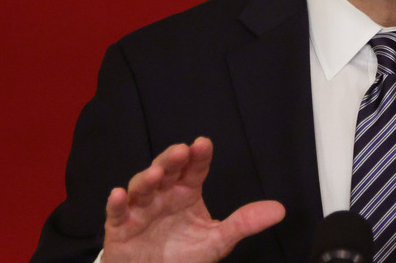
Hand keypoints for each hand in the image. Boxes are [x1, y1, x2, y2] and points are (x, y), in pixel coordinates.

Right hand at [103, 137, 284, 262]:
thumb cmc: (184, 255)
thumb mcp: (218, 240)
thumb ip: (245, 223)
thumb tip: (279, 210)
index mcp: (186, 192)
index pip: (194, 169)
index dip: (198, 156)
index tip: (203, 143)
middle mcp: (163, 195)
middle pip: (166, 170)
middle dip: (172, 160)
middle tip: (181, 151)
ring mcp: (140, 209)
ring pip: (141, 187)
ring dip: (146, 179)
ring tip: (155, 174)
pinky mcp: (119, 228)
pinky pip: (116, 213)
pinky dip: (116, 203)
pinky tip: (118, 194)